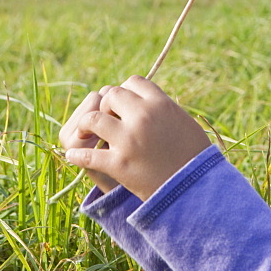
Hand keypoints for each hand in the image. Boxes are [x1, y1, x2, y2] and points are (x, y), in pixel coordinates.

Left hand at [66, 76, 210, 200]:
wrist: (197, 189)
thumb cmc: (194, 156)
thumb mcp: (183, 122)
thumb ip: (162, 108)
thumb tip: (142, 100)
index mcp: (161, 103)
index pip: (133, 82)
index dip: (126, 91)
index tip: (123, 105)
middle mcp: (143, 117)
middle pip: (111, 95)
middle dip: (106, 105)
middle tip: (106, 118)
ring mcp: (129, 140)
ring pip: (93, 119)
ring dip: (86, 126)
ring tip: (86, 134)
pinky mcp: (119, 165)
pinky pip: (88, 155)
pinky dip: (77, 156)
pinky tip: (73, 157)